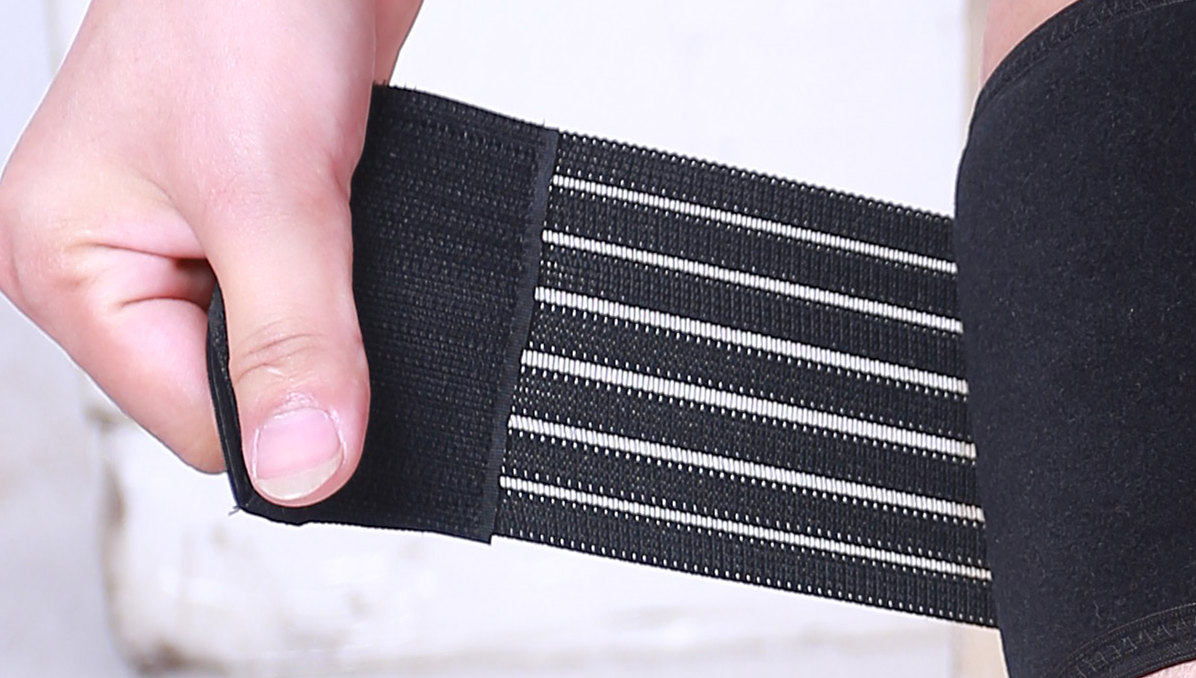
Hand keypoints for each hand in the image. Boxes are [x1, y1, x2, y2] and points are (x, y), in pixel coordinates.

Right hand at [0, 0, 420, 505]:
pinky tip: (368, 250)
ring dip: (336, 326)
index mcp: (71, 265)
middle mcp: (123, 263)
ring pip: (280, 351)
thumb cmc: (242, 10)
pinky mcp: (259, 222)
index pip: (188, 422)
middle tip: (348, 293)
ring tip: (354, 249)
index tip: (343, 387)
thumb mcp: (267, 192)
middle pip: (233, 393)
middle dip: (305, 365)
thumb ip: (289, 339)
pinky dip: (353, 294)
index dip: (278, 419)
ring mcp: (192, 244)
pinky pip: (312, 302)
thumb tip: (304, 468)